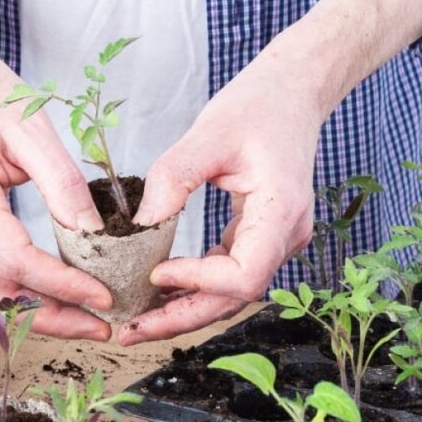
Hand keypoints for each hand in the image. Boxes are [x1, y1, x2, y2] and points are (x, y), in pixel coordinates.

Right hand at [0, 0, 112, 338]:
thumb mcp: (35, 132)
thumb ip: (63, 185)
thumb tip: (96, 236)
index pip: (14, 258)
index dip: (60, 284)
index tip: (103, 294)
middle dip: (51, 317)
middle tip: (102, 324)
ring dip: (42, 312)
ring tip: (92, 317)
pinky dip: (32, 293)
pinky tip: (67, 294)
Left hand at [115, 0, 421, 345]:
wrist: (293, 91)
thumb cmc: (259, 105)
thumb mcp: (209, 133)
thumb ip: (174, 178)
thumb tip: (139, 226)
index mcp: (281, 211)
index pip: (244, 275)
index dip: (199, 282)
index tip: (156, 272)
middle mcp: (285, 236)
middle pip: (234, 297)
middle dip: (180, 318)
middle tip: (128, 331)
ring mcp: (276, 240)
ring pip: (230, 294)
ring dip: (183, 310)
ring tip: (134, 321)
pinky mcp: (261, 236)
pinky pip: (228, 274)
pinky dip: (193, 287)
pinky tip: (157, 292)